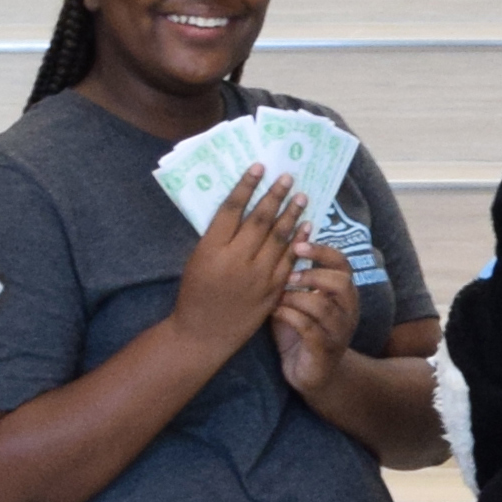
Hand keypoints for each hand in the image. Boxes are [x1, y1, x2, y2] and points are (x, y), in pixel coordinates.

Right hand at [172, 175, 305, 349]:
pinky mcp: (272, 289)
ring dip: (292, 214)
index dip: (246, 186)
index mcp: (211, 248)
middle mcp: (236, 259)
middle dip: (275, 195)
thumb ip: (218, 236)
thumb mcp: (197, 259)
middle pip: (260, 220)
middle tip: (288, 177)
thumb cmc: (195, 293)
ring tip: (301, 196)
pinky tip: (306, 226)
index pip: (231, 209)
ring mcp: (257, 275)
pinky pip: (289, 260)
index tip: (259, 167)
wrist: (203, 334)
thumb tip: (241, 208)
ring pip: (279, 237)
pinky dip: (299, 241)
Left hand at [267, 240, 363, 391]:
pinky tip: (274, 313)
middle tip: (288, 276)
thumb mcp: (299, 301)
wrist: (313, 376)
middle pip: (341, 283)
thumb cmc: (302, 332)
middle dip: (312, 275)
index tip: (299, 244)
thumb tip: (280, 243)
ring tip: (277, 297)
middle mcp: (348, 312)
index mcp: (344, 295)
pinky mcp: (324, 351)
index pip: (343, 264)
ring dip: (296, 298)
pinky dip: (289, 317)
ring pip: (323, 307)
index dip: (323, 251)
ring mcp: (338, 333)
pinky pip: (309, 329)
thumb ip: (295, 277)